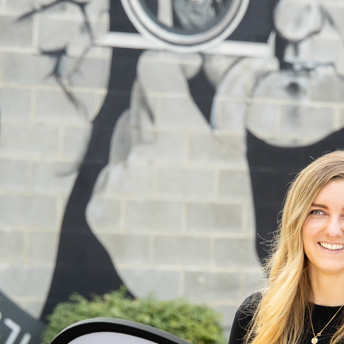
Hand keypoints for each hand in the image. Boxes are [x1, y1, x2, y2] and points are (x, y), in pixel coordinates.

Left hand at [85, 50, 264, 302]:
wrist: (200, 282)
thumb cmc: (223, 214)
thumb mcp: (230, 152)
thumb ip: (231, 98)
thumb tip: (244, 62)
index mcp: (176, 133)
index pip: (154, 69)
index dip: (169, 66)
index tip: (181, 71)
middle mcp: (140, 153)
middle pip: (139, 104)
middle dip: (160, 110)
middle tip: (182, 139)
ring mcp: (115, 181)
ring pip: (123, 139)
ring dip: (142, 145)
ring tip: (170, 180)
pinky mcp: (98, 207)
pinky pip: (110, 175)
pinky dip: (127, 181)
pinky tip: (150, 204)